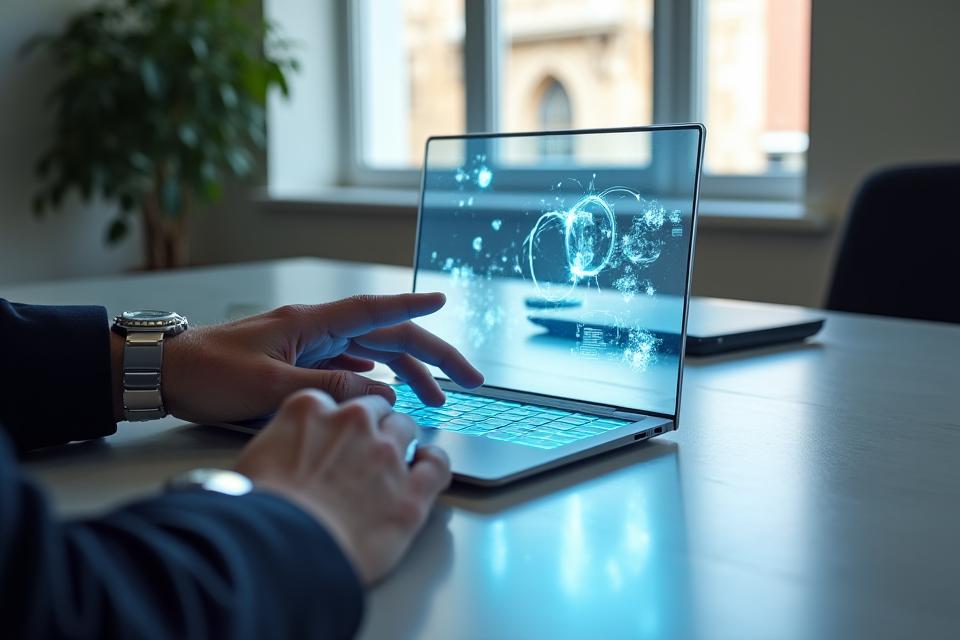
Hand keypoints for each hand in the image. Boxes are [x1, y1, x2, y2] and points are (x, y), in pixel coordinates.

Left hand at [111, 293, 483, 423]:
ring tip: (436, 399)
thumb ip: (327, 389)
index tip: (445, 304)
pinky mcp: (298, 362)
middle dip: (431, 356)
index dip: (413, 309)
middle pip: (387, 336)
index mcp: (312, 324)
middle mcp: (316, 330)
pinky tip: (388, 390)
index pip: (375, 312)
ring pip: (373, 354)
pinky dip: (377, 378)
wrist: (163, 373)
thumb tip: (380, 395)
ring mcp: (308, 346)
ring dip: (407, 373)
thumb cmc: (207, 373)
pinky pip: (351, 366)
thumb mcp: (269, 385)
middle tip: (468, 380)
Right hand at [233, 389, 450, 583]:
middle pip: (375, 410)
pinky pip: (437, 465)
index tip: (334, 434)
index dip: (335, 421)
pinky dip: (435, 463)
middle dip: (372, 426)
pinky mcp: (410, 491)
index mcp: (310, 409)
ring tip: (394, 461)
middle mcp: (353, 422)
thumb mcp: (253, 461)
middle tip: (362, 452)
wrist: (280, 549)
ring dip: (402, 442)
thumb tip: (277, 463)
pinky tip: (429, 467)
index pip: (334, 401)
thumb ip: (279, 446)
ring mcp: (386, 454)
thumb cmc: (258, 512)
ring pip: (406, 429)